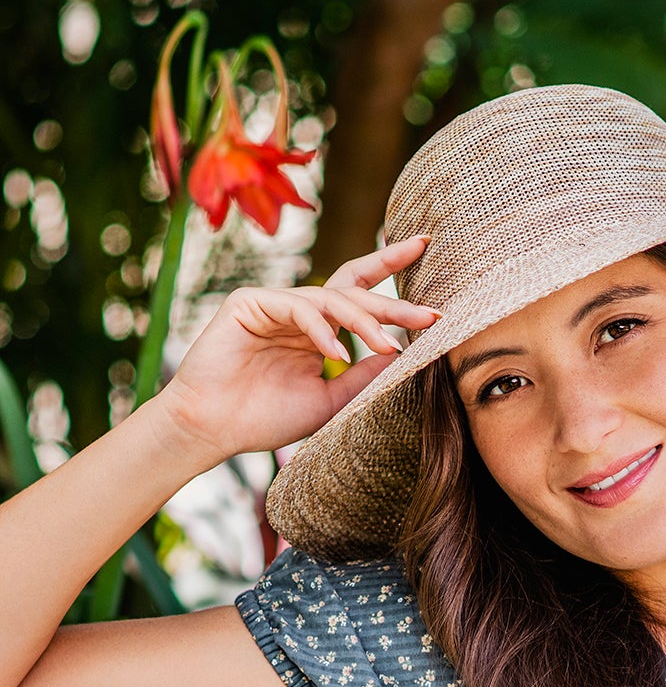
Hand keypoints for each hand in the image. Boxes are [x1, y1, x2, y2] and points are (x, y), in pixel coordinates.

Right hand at [153, 235, 439, 466]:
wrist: (214, 429)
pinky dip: (320, 329)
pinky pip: (296, 308)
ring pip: (330, 299)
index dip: (391, 271)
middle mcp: (300, 312)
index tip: (426, 256)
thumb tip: (405, 351)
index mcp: (320, 330)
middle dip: (394, 302)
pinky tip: (337, 352)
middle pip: (354, 292)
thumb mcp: (333, 398)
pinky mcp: (249, 302)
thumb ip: (365, 374)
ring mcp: (275, 304)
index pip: (361, 293)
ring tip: (388, 344)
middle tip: (430, 313)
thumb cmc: (267, 417)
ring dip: (364, 321)